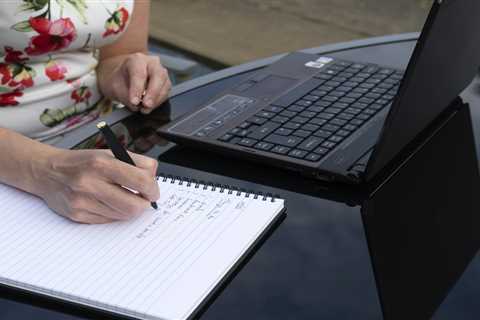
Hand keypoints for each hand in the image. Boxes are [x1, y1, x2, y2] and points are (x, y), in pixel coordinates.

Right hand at [34, 148, 159, 223]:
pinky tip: (109, 202)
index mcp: (101, 163)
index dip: (153, 189)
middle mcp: (89, 183)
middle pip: (133, 206)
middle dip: (144, 204)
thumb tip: (154, 176)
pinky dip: (115, 213)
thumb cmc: (82, 162)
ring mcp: (82, 202)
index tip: (154, 190)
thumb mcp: (110, 152)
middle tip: (145, 199)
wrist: (48, 172)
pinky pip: (109, 220)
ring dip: (130, 209)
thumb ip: (137, 161)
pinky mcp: (78, 215)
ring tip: (124, 197)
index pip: (141, 181)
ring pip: (122, 215)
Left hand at [97, 52, 171, 113]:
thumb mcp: (114, 87)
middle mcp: (152, 63)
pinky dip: (158, 102)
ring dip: (156, 99)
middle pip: (158, 75)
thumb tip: (136, 105)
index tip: (134, 101)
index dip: (137, 88)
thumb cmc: (120, 81)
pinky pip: (166, 93)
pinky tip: (149, 107)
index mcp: (137, 59)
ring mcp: (161, 72)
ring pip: (165, 85)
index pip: (139, 73)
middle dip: (152, 92)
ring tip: (145, 109)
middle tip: (145, 105)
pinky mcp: (165, 83)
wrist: (124, 80)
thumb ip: (125, 96)